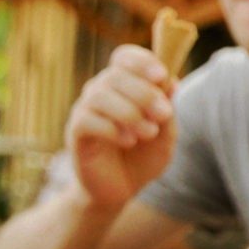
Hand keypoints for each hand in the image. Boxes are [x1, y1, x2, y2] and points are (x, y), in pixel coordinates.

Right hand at [65, 45, 177, 208]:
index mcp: (123, 86)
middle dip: (144, 92)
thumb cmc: (142, 158)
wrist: (120, 191)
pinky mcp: (76, 133)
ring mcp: (86, 111)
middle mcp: (101, 92)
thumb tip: (171, 81)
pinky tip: (129, 142)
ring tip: (149, 133)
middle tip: (164, 114)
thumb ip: (168, 109)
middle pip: (115, 74)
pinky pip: (87, 119)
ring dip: (130, 112)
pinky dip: (112, 128)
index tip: (161, 76)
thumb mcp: (166, 135)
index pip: (124, 57)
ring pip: (100, 94)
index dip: (141, 61)